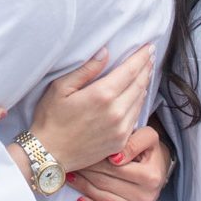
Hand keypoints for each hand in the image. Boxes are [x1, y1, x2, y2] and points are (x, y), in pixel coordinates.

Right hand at [29, 45, 152, 172]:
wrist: (49, 154)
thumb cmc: (51, 118)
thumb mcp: (60, 88)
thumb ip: (86, 69)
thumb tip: (105, 52)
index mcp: (102, 95)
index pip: (130, 70)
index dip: (141, 57)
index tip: (148, 47)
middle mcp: (116, 112)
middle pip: (139, 84)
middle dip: (146, 67)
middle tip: (150, 55)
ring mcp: (121, 128)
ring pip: (140, 100)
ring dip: (145, 83)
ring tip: (146, 71)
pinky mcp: (121, 141)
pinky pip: (136, 116)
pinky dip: (139, 102)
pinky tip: (138, 94)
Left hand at [67, 124, 170, 200]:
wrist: (158, 170)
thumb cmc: (148, 151)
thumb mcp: (148, 138)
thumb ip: (134, 142)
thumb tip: (114, 158)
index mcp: (150, 176)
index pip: (113, 167)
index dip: (94, 158)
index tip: (80, 151)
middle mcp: (145, 197)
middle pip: (104, 181)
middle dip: (85, 170)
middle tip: (70, 160)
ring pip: (100, 195)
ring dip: (81, 183)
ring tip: (70, 171)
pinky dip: (86, 198)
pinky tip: (77, 186)